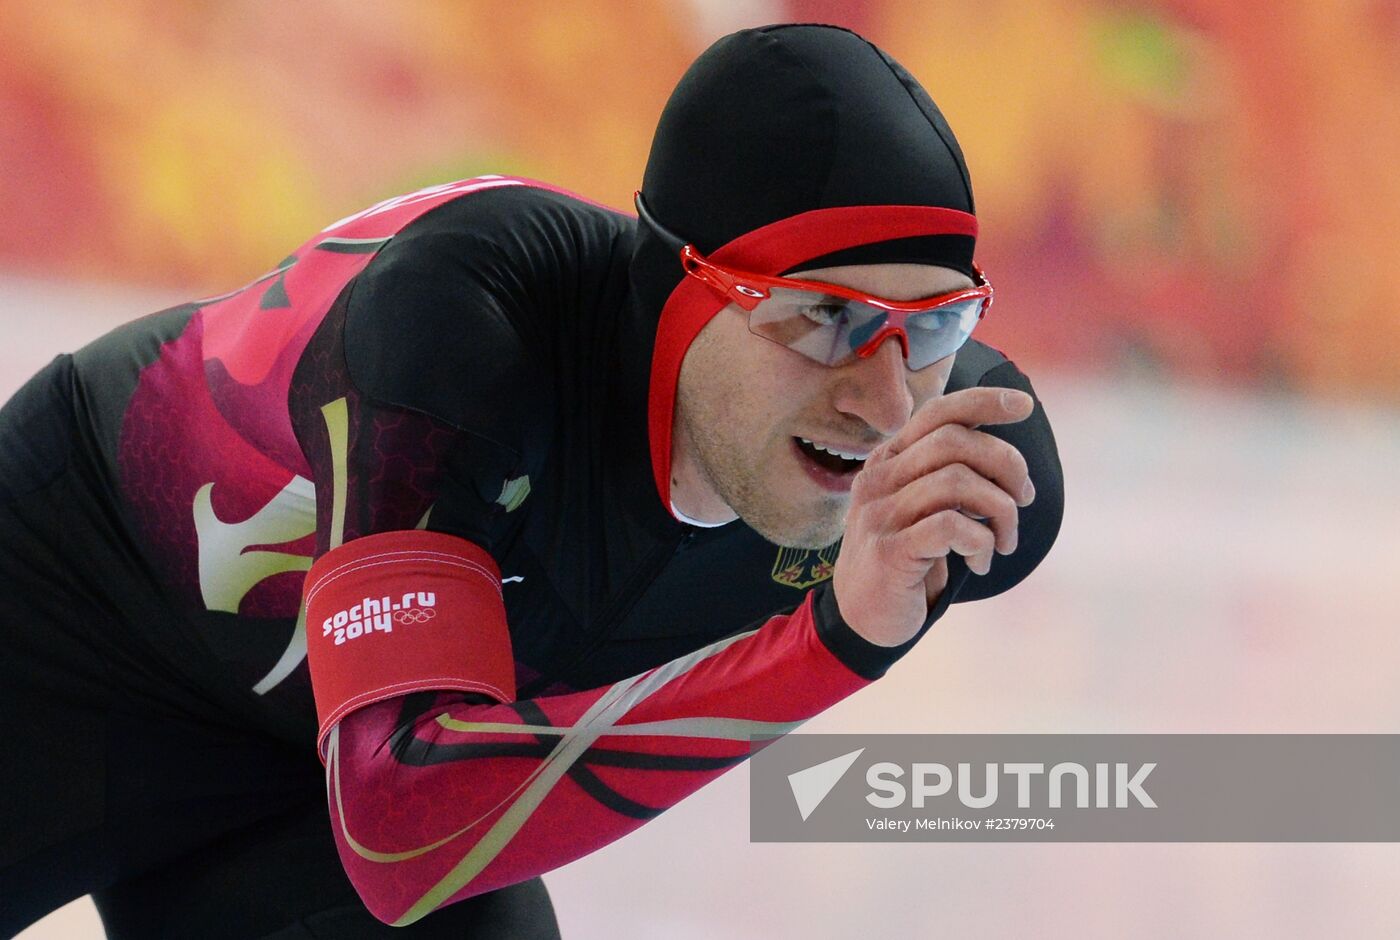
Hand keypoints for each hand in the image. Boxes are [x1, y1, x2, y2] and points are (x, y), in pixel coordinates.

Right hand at [832, 387, 1035, 647]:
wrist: (862, 619)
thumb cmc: (905, 559)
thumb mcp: (920, 508)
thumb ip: (947, 477)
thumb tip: (1009, 461)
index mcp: (888, 461)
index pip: (937, 413)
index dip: (984, 402)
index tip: (1025, 406)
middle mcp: (878, 479)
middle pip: (955, 442)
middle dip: (1006, 465)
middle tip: (1025, 499)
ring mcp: (879, 514)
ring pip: (959, 482)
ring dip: (1001, 512)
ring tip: (1004, 541)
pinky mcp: (889, 551)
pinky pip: (951, 526)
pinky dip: (981, 542)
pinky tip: (981, 561)